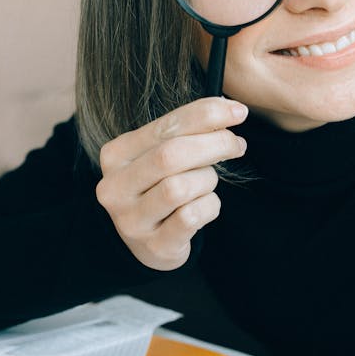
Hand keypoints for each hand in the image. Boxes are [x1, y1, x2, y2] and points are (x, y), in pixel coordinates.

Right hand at [96, 98, 247, 270]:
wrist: (149, 244)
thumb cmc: (160, 188)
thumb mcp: (161, 157)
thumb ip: (186, 133)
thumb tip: (230, 110)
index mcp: (116, 155)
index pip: (165, 126)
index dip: (206, 115)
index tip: (239, 111)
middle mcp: (115, 187)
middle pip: (170, 155)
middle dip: (213, 145)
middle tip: (237, 145)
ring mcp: (132, 220)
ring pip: (180, 188)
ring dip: (208, 180)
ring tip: (209, 182)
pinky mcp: (154, 245)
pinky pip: (191, 217)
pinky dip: (209, 206)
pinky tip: (206, 205)